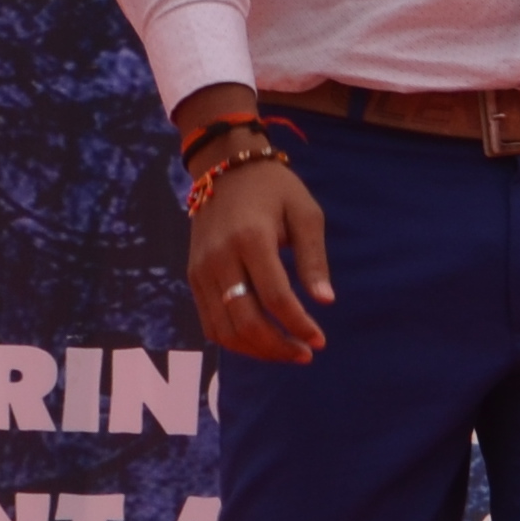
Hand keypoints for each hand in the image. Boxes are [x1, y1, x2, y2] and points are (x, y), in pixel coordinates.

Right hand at [186, 139, 329, 363]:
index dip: (299, 325)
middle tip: (305, 353)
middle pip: (245, 321)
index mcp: (251, 239)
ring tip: (286, 352)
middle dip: (278, 347)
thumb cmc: (275, 189)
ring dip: (257, 350)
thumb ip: (313, 259)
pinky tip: (261, 341)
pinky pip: (210, 322)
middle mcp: (220, 258)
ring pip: (224, 330)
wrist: (225, 167)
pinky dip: (235, 340)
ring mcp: (201, 269)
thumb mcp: (305, 214)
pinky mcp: (193, 276)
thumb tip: (325, 302)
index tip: (320, 341)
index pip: (275, 297)